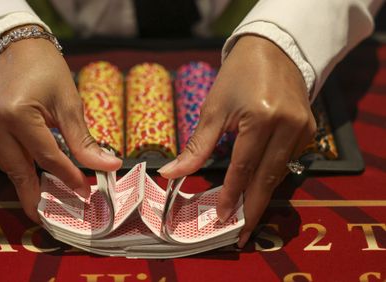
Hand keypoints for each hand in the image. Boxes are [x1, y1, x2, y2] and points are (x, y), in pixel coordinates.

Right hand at [0, 35, 121, 222]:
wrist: (13, 46)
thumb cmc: (46, 70)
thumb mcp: (68, 102)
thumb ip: (83, 140)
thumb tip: (109, 166)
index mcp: (15, 112)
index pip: (45, 156)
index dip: (67, 176)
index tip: (84, 191)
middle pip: (20, 168)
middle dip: (38, 192)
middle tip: (51, 216)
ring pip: (8, 165)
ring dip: (28, 178)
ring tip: (47, 196)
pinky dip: (16, 163)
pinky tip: (31, 174)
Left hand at [159, 35, 315, 246]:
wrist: (272, 49)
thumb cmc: (236, 76)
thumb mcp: (213, 109)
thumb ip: (196, 147)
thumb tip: (170, 174)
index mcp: (262, 118)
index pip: (243, 167)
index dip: (232, 195)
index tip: (223, 218)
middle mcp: (288, 127)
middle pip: (267, 178)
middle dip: (253, 208)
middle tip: (241, 233)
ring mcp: (303, 130)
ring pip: (280, 173)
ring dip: (262, 194)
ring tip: (246, 216)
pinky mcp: (309, 130)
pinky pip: (289, 160)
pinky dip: (272, 175)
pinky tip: (259, 187)